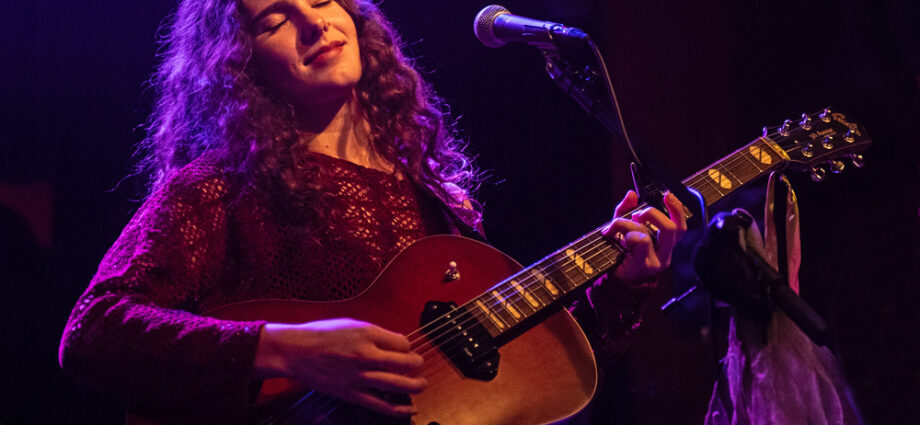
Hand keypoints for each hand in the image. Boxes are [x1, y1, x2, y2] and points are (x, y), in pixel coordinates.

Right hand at [253, 318, 425, 416]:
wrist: (296, 351)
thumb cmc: (322, 335)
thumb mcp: (352, 324)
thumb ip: (376, 334)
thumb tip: (397, 344)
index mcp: (367, 334)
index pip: (403, 343)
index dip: (408, 347)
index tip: (405, 349)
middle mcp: (366, 355)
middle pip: (406, 363)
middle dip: (417, 364)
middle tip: (418, 365)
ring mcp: (360, 377)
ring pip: (399, 385)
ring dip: (416, 386)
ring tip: (421, 385)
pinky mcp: (352, 394)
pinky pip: (382, 405)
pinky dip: (400, 409)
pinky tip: (411, 409)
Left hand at [602, 191, 686, 283]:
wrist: (614, 280)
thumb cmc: (621, 253)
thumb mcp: (623, 228)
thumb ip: (627, 211)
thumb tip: (631, 194)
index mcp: (665, 245)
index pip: (680, 227)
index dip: (677, 210)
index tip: (668, 194)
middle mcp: (665, 254)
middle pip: (672, 229)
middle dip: (652, 214)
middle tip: (637, 215)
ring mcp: (655, 261)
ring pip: (650, 235)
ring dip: (630, 225)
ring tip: (618, 225)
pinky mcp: (643, 265)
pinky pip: (640, 243)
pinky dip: (626, 233)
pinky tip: (613, 235)